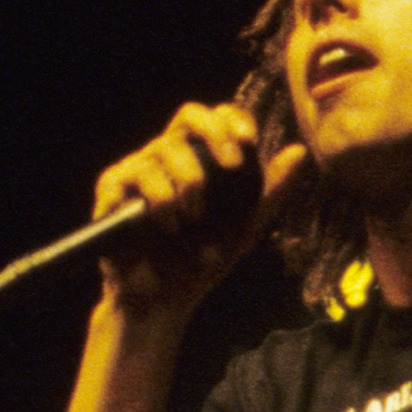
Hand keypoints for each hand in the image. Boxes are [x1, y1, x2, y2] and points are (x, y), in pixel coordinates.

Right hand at [90, 102, 305, 313]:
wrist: (168, 297)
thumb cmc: (204, 258)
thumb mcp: (248, 223)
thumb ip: (273, 189)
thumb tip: (299, 150)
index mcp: (202, 159)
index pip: (217, 117)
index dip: (233, 119)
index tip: (250, 141)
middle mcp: (170, 155)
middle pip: (189, 114)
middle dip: (215, 134)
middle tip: (233, 164)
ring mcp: (139, 168)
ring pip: (166, 149)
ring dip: (190, 185)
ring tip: (193, 219)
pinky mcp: (112, 186)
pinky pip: (137, 175)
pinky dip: (161, 201)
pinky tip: (167, 226)